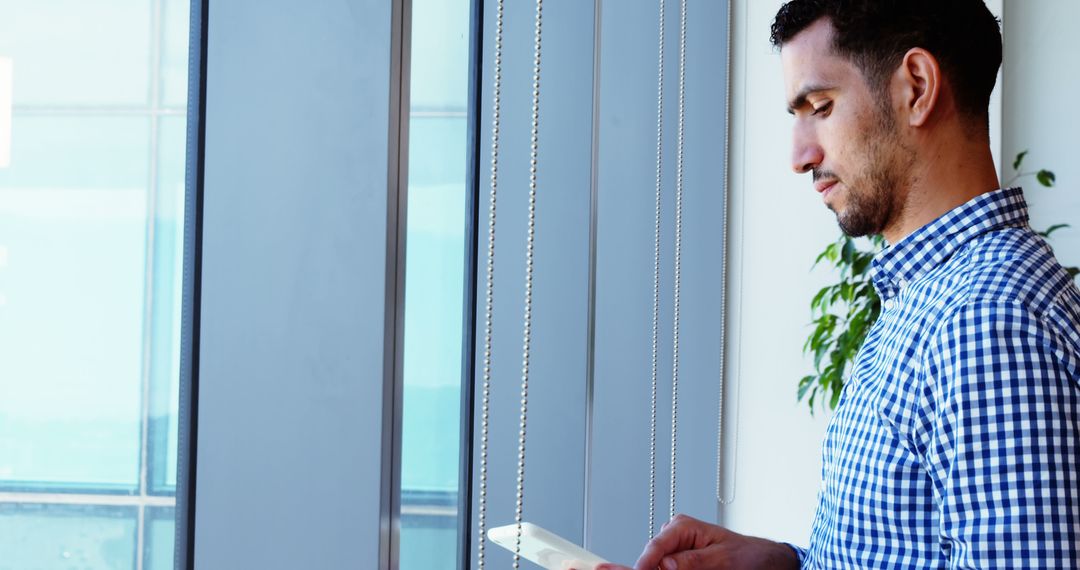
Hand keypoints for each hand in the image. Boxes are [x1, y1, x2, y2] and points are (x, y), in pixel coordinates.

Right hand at [596, 514, 798, 569]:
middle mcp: (675, 538)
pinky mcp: (678, 564)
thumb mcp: (724, 559)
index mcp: (683, 527)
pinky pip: (664, 569)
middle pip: (650, 560)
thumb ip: (694, 560)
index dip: (643, 565)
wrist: (767, 562)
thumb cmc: (750, 555)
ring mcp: (675, 553)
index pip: (655, 548)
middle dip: (645, 569)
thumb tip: (668, 563)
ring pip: (655, 567)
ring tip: (634, 569)